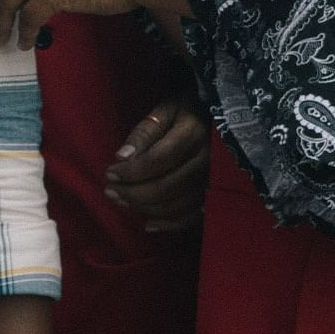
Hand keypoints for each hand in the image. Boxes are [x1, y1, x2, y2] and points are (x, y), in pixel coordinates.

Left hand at [105, 99, 210, 232]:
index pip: (158, 160)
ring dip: (145, 208)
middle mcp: (209, 161)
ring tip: (121, 201)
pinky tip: (147, 223)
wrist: (225, 119)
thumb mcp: (167, 109)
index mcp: (194, 134)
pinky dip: (168, 224)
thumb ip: (145, 131)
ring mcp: (215, 181)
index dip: (131, 172)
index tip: (109, 173)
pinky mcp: (217, 195)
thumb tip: (122, 157)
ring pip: (177, 205)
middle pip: (166, 187)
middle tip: (109, 191)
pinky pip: (193, 217)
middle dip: (133, 193)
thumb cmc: (190, 110)